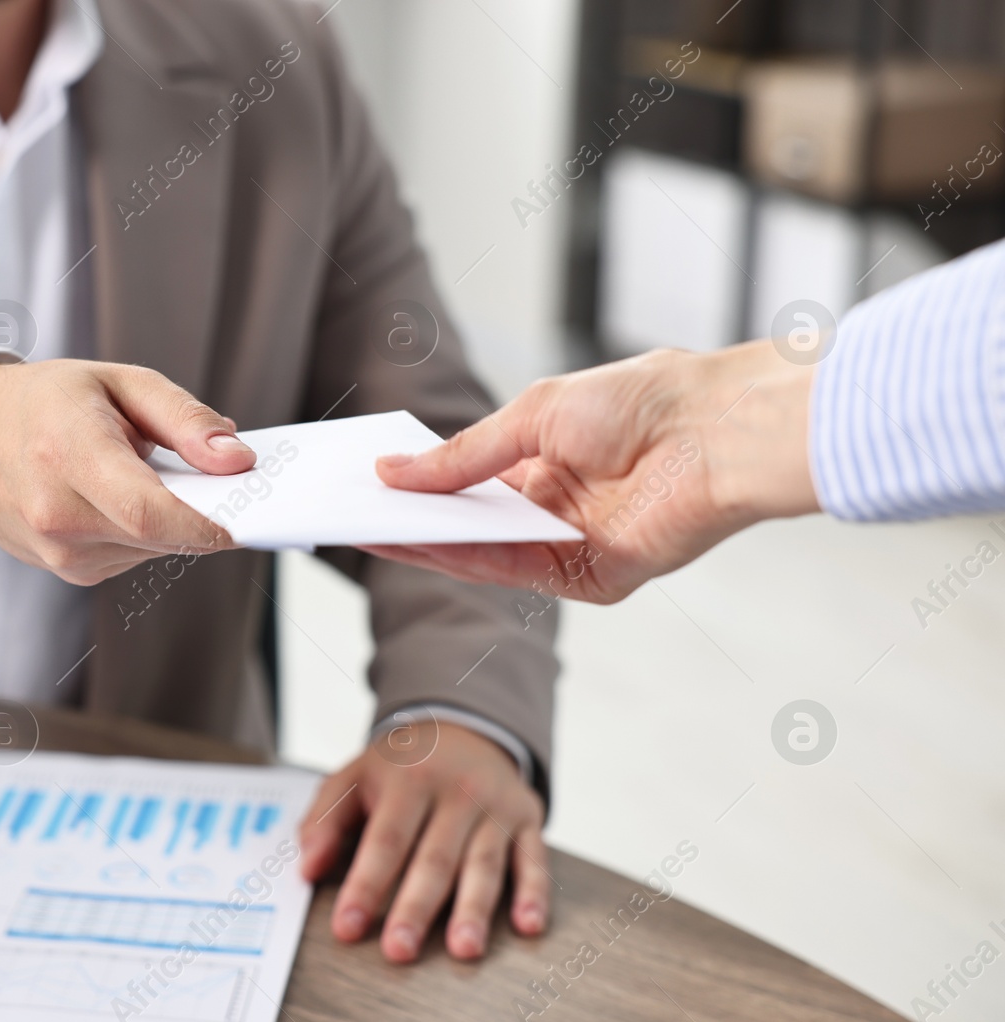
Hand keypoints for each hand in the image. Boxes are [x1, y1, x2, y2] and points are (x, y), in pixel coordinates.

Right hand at [0, 359, 254, 584]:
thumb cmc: (47, 401)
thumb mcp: (120, 382)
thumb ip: (184, 419)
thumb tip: (237, 460)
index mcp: (67, 455)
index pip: (149, 513)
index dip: (207, 523)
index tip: (246, 515)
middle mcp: (56, 514)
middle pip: (159, 536)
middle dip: (199, 514)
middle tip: (214, 479)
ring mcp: (57, 551)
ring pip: (151, 551)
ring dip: (169, 522)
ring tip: (146, 476)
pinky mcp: (66, 571)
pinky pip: (132, 558)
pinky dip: (144, 533)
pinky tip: (122, 500)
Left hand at [299, 722, 547, 962]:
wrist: (464, 726)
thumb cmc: (401, 766)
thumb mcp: (353, 777)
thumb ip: (324, 820)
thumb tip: (307, 868)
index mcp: (407, 780)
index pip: (385, 839)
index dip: (366, 885)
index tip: (348, 927)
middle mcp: (455, 792)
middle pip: (434, 857)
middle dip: (416, 907)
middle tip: (399, 951)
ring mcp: (494, 807)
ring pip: (484, 863)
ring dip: (474, 908)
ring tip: (463, 950)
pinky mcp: (527, 819)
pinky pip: (533, 858)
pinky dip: (534, 892)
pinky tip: (528, 925)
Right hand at [365, 340, 820, 602]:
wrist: (714, 427)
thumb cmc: (641, 400)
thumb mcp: (530, 415)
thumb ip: (462, 455)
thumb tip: (394, 471)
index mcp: (548, 465)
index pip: (469, 486)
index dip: (420, 486)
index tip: (369, 481)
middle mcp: (557, 510)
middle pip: (468, 525)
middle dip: (410, 517)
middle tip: (348, 509)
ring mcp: (572, 547)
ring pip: (481, 553)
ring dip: (422, 540)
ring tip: (361, 524)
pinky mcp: (592, 579)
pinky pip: (512, 572)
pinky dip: (460, 558)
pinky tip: (414, 540)